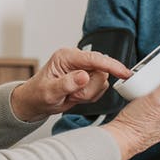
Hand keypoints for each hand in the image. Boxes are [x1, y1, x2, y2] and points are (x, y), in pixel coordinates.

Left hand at [10, 48, 131, 121]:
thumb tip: (84, 75)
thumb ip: (67, 84)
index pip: (94, 58)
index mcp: (66, 56)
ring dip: (88, 94)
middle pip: (100, 72)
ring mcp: (84, 69)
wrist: (35, 102)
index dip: (111, 65)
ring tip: (71, 96)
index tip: (124, 73)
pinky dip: (90, 97)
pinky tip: (76, 96)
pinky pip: (99, 89)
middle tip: (72, 95)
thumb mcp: (49, 92)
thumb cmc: (37, 95)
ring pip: (101, 82)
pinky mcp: (88, 78)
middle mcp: (77, 60)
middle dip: (89, 89)